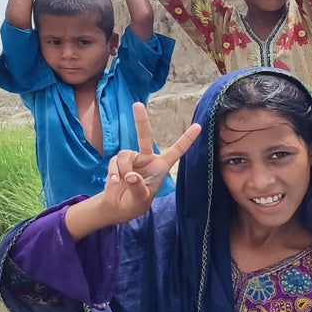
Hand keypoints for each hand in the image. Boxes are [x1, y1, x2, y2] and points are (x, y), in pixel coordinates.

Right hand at [99, 104, 200, 223]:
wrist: (119, 206)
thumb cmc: (136, 202)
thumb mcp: (140, 200)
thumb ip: (138, 188)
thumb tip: (131, 175)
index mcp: (161, 166)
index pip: (177, 150)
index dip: (187, 139)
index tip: (198, 125)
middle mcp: (148, 159)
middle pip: (145, 137)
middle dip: (140, 120)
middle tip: (137, 105)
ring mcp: (133, 158)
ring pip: (125, 155)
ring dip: (122, 169)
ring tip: (122, 182)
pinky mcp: (119, 161)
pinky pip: (115, 161)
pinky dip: (113, 171)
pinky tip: (114, 182)